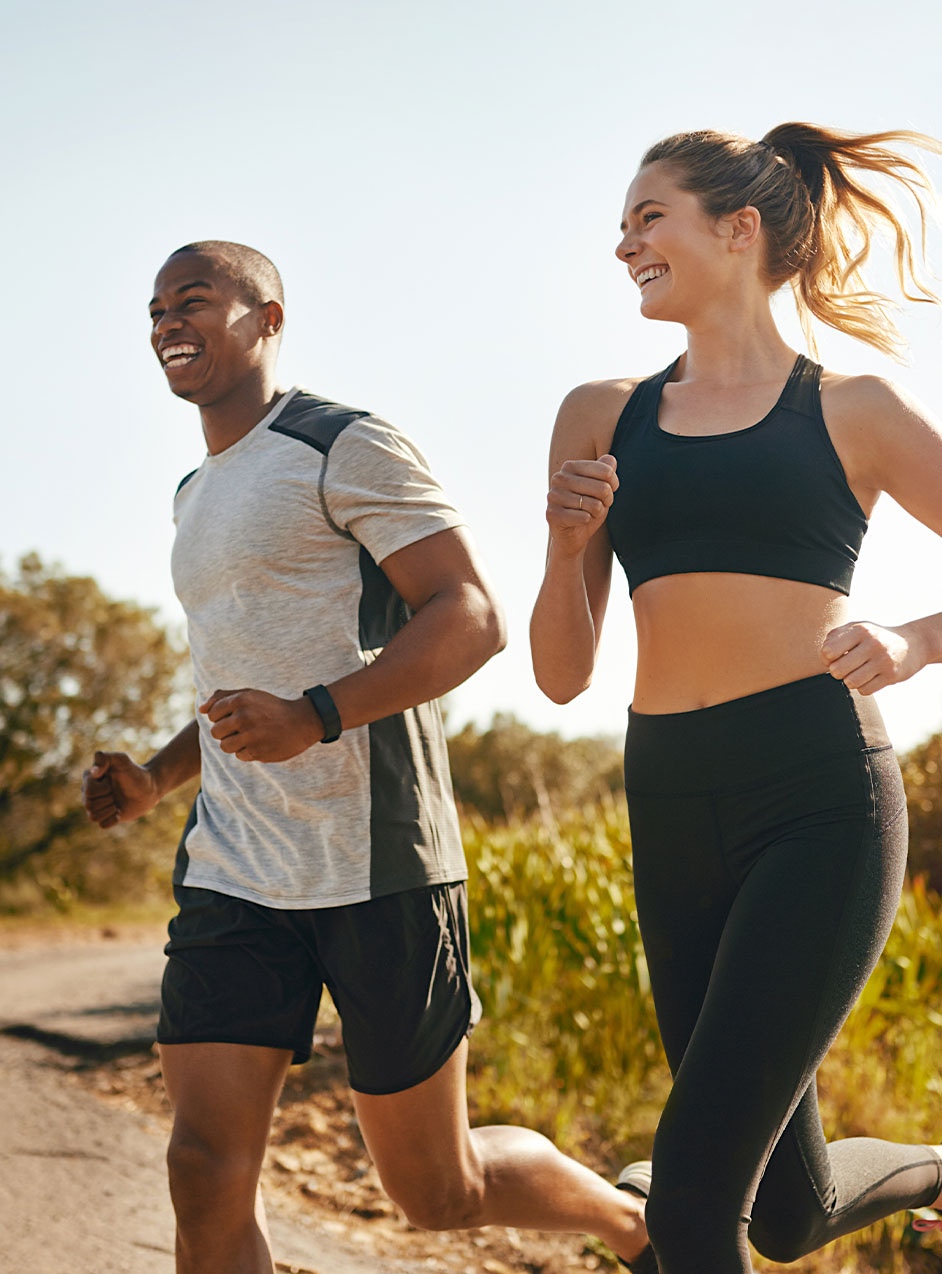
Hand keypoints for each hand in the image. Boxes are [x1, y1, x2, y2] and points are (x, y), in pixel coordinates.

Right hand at [82, 752, 159, 828]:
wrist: (149, 788)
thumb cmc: (135, 772)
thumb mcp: (122, 760)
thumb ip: (105, 758)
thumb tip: (93, 772)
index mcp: (89, 778)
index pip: (88, 791)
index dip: (103, 789)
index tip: (111, 781)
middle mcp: (89, 792)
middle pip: (89, 805)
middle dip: (107, 799)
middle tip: (116, 792)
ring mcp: (97, 805)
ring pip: (93, 816)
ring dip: (109, 809)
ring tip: (117, 802)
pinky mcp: (106, 817)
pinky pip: (102, 825)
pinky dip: (113, 819)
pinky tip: (119, 811)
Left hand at [200, 688, 321, 761]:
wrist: (301, 722)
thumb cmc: (271, 707)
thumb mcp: (249, 695)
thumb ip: (223, 697)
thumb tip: (201, 709)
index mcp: (240, 700)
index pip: (212, 714)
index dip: (222, 716)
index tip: (236, 716)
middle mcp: (243, 717)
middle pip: (215, 732)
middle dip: (225, 731)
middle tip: (242, 728)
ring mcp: (250, 736)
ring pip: (225, 746)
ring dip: (234, 743)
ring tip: (249, 737)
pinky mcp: (257, 752)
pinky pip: (239, 756)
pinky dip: (247, 751)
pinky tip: (260, 743)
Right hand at [546, 454, 618, 554]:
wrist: (572, 535)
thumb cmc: (588, 507)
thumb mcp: (601, 486)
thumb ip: (606, 470)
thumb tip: (610, 459)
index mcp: (570, 466)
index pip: (606, 471)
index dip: (613, 484)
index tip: (608, 491)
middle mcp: (559, 478)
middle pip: (602, 488)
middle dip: (607, 500)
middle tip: (600, 505)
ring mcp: (553, 496)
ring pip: (594, 505)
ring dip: (597, 512)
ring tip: (589, 513)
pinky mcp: (552, 514)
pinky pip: (584, 518)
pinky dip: (587, 521)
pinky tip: (580, 521)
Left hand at [821, 620, 924, 693]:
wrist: (912, 644)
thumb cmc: (874, 637)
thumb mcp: (856, 629)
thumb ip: (834, 637)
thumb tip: (824, 656)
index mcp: (860, 630)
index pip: (828, 652)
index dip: (826, 659)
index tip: (834, 657)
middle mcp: (872, 643)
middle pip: (837, 670)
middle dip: (836, 672)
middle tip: (844, 668)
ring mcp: (883, 660)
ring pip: (850, 683)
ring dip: (849, 681)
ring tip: (856, 673)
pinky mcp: (892, 675)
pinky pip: (865, 691)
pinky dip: (863, 687)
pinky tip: (869, 678)